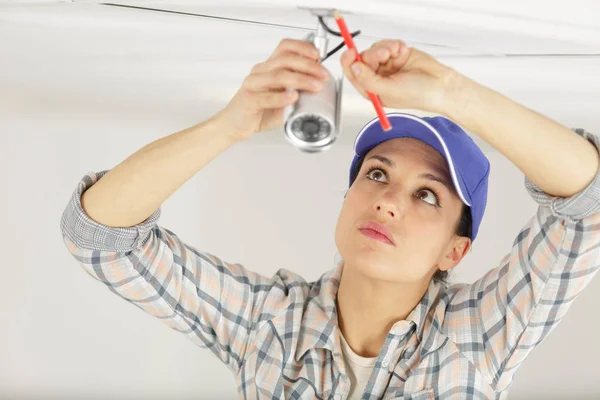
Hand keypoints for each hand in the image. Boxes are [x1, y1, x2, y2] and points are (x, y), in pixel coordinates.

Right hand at [217, 38, 330, 141]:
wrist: (234, 125)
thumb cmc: (257, 111)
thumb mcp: (281, 97)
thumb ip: (296, 90)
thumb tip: (318, 87)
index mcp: (268, 67)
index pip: (285, 47)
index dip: (303, 47)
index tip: (318, 56)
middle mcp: (260, 72)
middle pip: (285, 60)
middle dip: (309, 66)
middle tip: (323, 75)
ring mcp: (253, 85)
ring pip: (279, 75)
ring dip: (301, 80)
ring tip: (315, 86)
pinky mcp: (248, 100)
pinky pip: (266, 97)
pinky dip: (281, 97)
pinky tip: (293, 97)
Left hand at [340, 40, 458, 113]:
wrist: (440, 86)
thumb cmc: (417, 95)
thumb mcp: (387, 91)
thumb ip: (368, 80)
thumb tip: (353, 67)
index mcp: (372, 90)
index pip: (353, 75)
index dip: (349, 62)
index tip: (351, 52)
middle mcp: (378, 78)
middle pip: (363, 60)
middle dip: (372, 55)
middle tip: (384, 56)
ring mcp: (388, 66)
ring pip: (375, 50)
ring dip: (383, 48)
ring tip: (394, 53)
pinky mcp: (397, 55)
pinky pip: (387, 44)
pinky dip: (393, 45)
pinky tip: (401, 50)